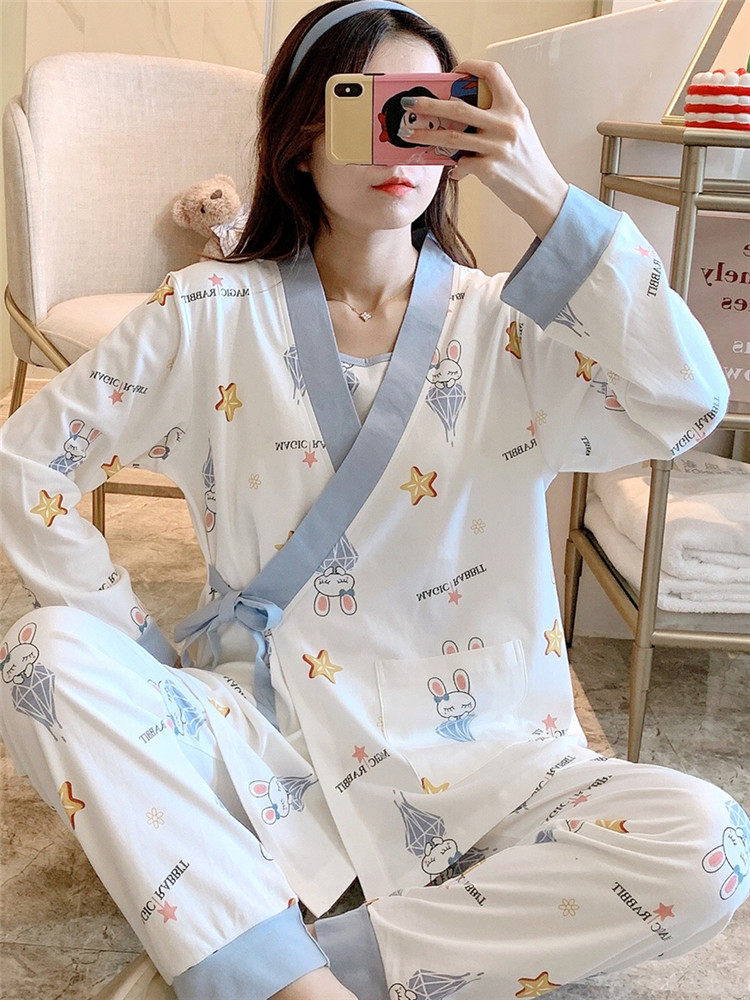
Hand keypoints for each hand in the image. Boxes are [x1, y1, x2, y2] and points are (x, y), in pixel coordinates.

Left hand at [402, 58, 569, 237]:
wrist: (543, 193)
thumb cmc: (527, 161)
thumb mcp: (519, 130)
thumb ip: (496, 117)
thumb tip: (459, 112)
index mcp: (515, 108)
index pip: (493, 73)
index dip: (472, 66)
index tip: (454, 71)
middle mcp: (506, 124)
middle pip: (458, 107)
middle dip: (428, 104)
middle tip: (409, 103)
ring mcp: (497, 146)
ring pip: (451, 137)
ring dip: (426, 135)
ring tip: (410, 134)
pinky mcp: (490, 169)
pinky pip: (461, 164)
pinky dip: (454, 168)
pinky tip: (454, 172)